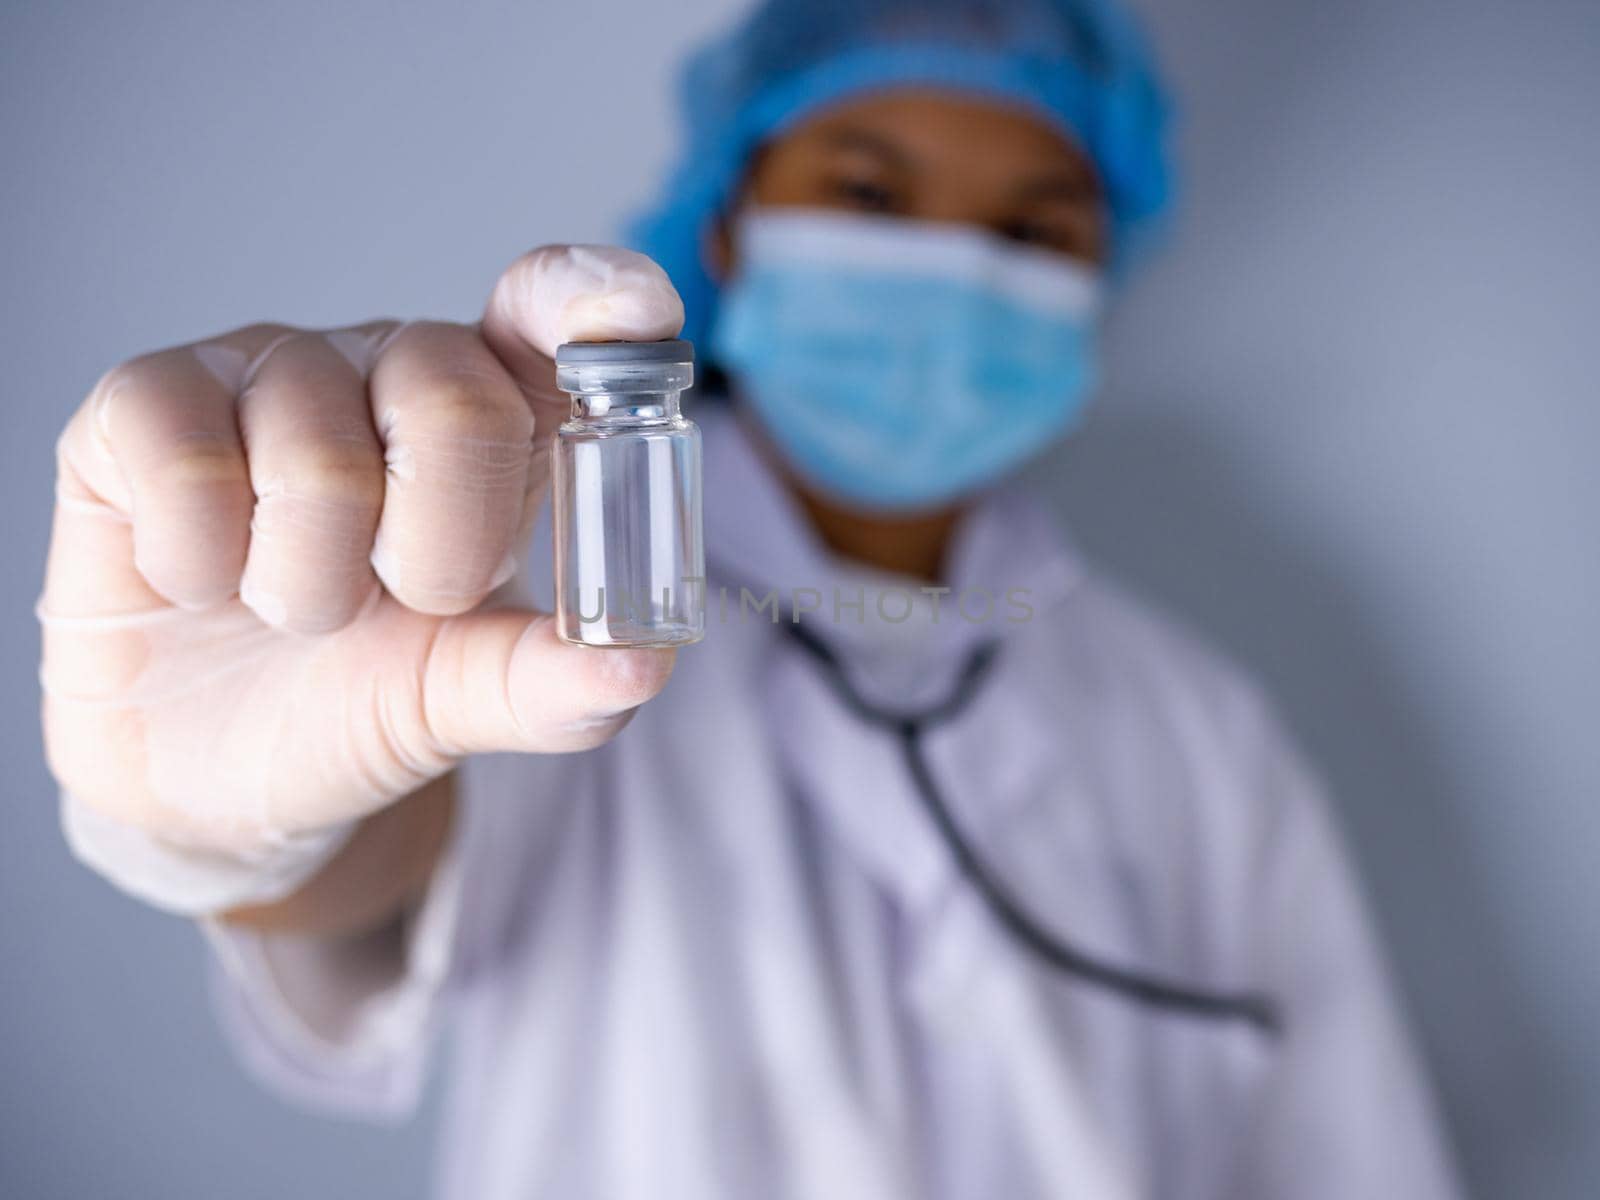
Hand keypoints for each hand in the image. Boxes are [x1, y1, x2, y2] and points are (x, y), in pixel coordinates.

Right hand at [40, 246, 684, 855]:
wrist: (215, 775)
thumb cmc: (359, 701)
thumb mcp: (466, 698)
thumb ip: (555, 682)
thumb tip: (641, 663)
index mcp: (495, 418)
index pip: (550, 309)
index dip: (594, 298)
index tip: (632, 321)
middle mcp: (387, 369)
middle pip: (450, 395)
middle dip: (436, 546)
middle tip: (402, 600)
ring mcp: (266, 375)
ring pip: (313, 451)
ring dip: (310, 583)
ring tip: (295, 609)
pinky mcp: (144, 401)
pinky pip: (185, 455)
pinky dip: (201, 559)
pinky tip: (199, 580)